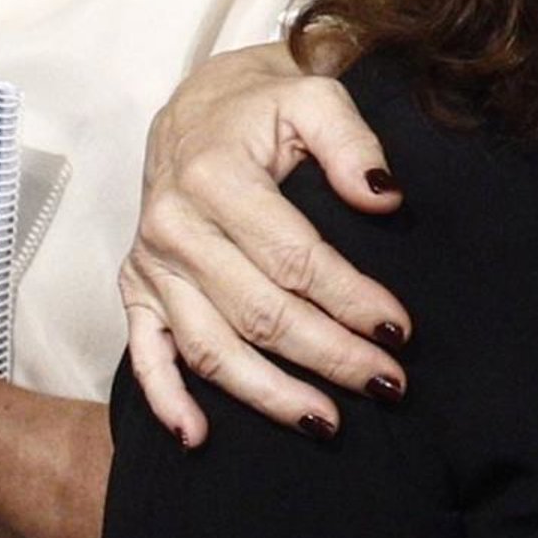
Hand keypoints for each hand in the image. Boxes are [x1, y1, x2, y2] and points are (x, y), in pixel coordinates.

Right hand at [118, 45, 410, 446]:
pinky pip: (145, 355)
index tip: (399, 330)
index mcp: (216, 178)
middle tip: (388, 384)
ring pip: (211, 348)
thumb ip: (354, 144)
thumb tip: (385, 199)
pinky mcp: (137, 289)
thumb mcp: (317, 99)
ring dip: (270, 394)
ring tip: (329, 424)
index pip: (294, 259)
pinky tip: (198, 438)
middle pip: (260, 313)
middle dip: (330, 357)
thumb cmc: (267, 107)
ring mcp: (151, 265)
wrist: (200, 107)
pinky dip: (166, 400)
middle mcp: (174, 227)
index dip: (351, 299)